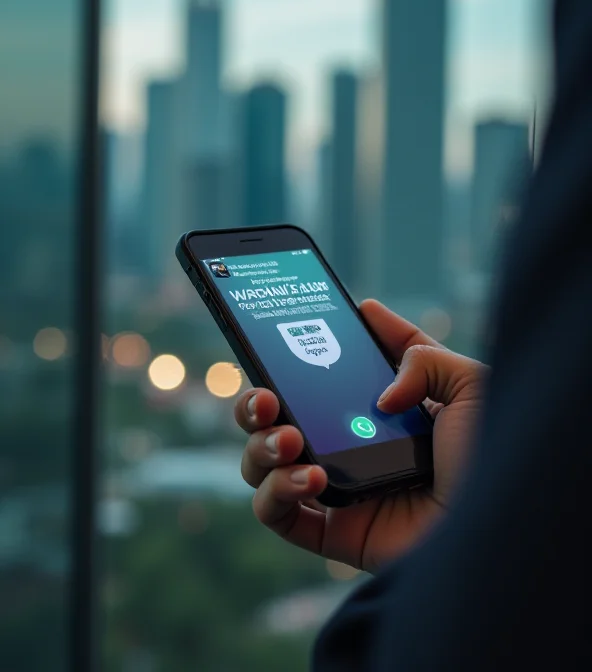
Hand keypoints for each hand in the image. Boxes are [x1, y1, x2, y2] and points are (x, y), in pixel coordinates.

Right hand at [234, 300, 486, 572]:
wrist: (501, 526)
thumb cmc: (495, 456)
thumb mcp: (468, 384)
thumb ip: (420, 351)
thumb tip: (370, 315)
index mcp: (379, 409)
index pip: (327, 376)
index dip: (303, 351)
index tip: (292, 326)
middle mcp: (349, 445)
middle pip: (277, 419)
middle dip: (254, 403)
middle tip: (265, 397)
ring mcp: (337, 489)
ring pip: (262, 464)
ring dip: (260, 446)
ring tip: (290, 439)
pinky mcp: (332, 532)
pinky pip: (276, 514)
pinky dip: (276, 492)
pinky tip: (311, 478)